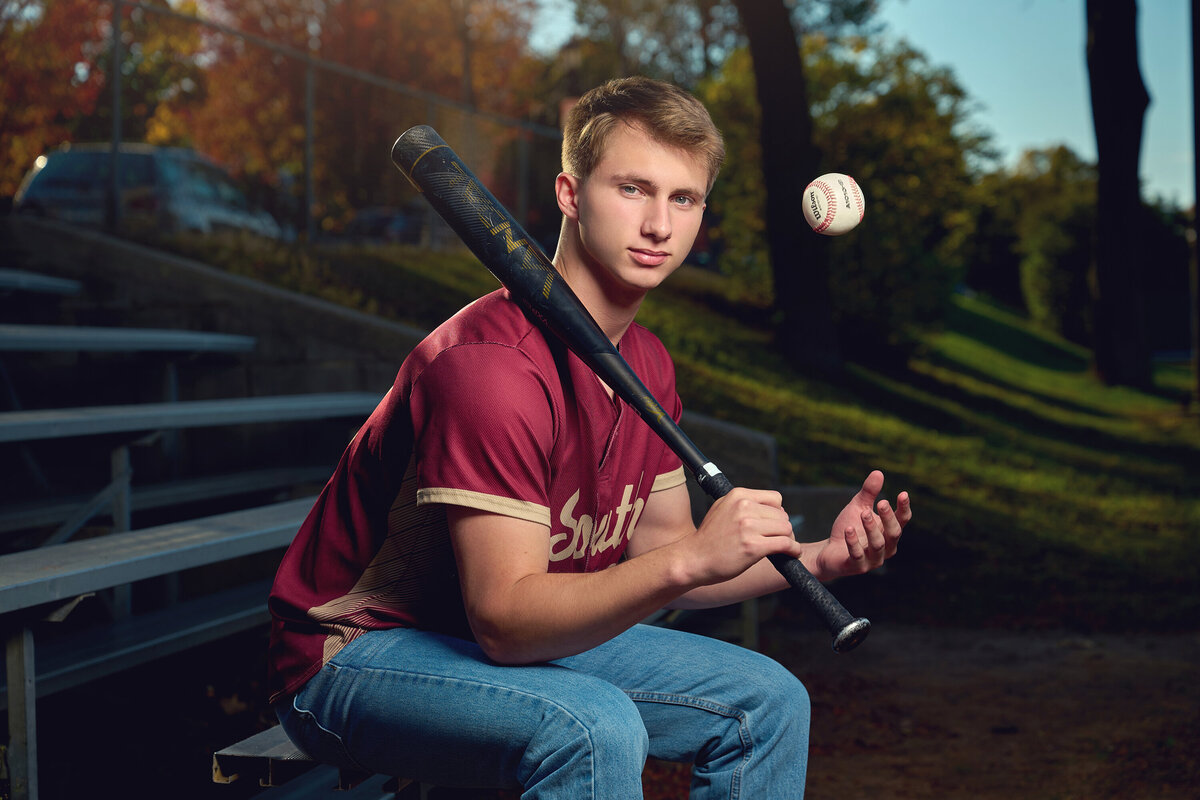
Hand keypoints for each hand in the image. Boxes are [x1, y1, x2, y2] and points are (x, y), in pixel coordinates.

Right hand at [683, 488, 802, 585]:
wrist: (693, 559)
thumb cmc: (709, 539)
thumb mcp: (722, 508)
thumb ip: (744, 504)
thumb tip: (773, 508)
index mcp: (738, 495)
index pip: (775, 498)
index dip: (778, 512)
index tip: (772, 524)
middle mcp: (743, 508)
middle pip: (783, 515)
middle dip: (783, 528)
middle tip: (777, 540)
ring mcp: (748, 527)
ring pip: (786, 529)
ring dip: (789, 539)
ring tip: (783, 548)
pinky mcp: (753, 547)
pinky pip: (785, 544)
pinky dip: (793, 550)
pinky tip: (792, 554)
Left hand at [813, 470, 909, 579]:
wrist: (830, 552)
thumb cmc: (850, 528)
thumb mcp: (858, 507)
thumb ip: (869, 493)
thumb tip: (878, 472)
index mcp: (889, 532)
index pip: (902, 521)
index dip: (904, 508)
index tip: (903, 494)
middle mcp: (886, 547)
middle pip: (893, 533)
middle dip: (888, 518)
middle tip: (882, 502)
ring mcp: (873, 559)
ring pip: (878, 544)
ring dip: (871, 528)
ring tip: (863, 513)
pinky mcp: (857, 566)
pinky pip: (857, 554)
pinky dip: (853, 542)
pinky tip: (848, 529)